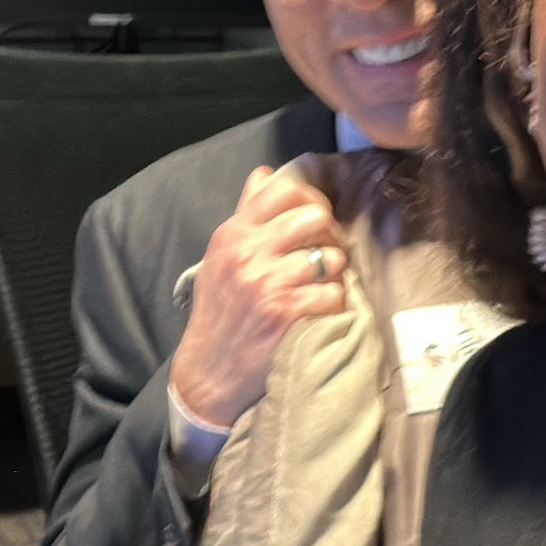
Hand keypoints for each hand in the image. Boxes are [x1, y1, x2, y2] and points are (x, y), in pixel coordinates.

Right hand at [170, 161, 347, 426]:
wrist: (210, 371)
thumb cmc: (221, 312)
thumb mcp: (221, 258)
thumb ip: (246, 215)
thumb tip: (265, 173)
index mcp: (233, 234)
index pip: (283, 190)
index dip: (311, 201)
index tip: (314, 222)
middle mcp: (248, 253)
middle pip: (315, 218)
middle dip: (329, 236)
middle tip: (325, 255)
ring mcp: (268, 283)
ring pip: (332, 257)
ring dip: (336, 274)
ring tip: (321, 287)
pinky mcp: (287, 314)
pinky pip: (334, 294)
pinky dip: (334, 304)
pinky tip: (320, 311)